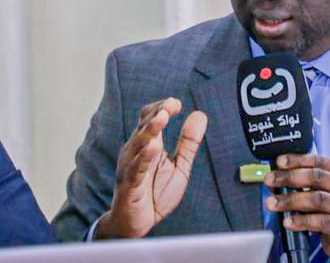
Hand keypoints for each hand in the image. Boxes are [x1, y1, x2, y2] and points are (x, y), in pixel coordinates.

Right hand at [95, 97, 207, 238]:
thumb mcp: (180, 166)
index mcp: (147, 144)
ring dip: (150, 130)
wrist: (136, 225)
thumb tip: (200, 114)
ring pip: (138, 144)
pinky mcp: (129, 185)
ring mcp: (130, 167)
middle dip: (157, 114)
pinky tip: (153, 147)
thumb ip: (188, 143)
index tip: (177, 103)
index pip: (150, 118)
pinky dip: (144, 157)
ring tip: (162, 117)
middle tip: (170, 105)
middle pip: (144, 127)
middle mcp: (135, 152)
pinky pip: (135, 169)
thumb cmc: (155, 194)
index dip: (162, 108)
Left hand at [264, 154, 329, 262]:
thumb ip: (306, 180)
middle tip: (270, 180)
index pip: (318, 161)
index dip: (297, 160)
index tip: (279, 162)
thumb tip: (277, 176)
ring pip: (316, 199)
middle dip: (289, 177)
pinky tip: (288, 222)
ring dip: (290, 200)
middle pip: (316, 177)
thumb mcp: (325, 189)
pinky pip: (319, 222)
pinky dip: (301, 221)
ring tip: (273, 203)